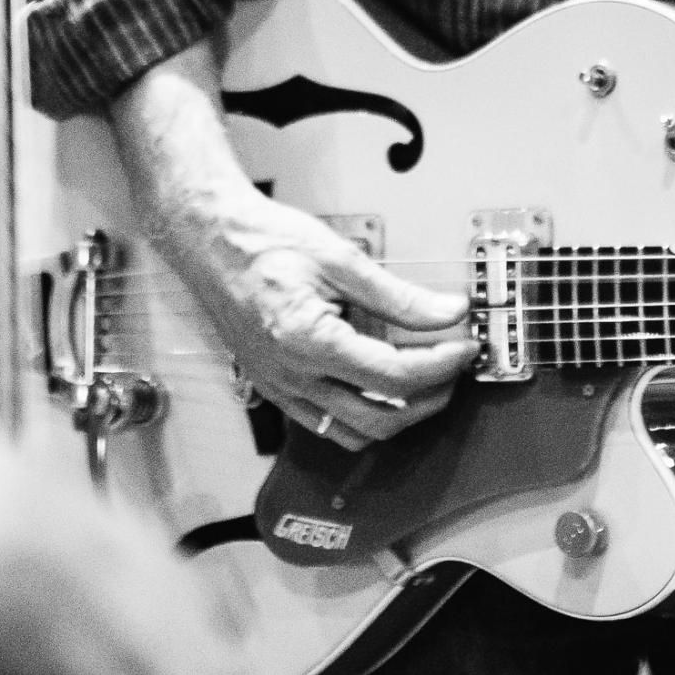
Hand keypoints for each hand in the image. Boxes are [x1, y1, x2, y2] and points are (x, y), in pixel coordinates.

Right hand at [156, 177, 474, 450]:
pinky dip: (362, 417)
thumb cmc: (262, 242)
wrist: (211, 241)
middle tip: (453, 370)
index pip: (394, 377)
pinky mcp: (274, 389)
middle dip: (428, 401)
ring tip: (424, 382)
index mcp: (309, 342)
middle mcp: (292, 377)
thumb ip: (398, 295)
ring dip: (398, 417)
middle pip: (379, 421)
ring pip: (352, 433)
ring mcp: (280, 389)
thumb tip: (446, 311)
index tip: (463, 348)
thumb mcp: (340, 259)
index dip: (440, 366)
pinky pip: (325, 425)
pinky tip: (380, 388)